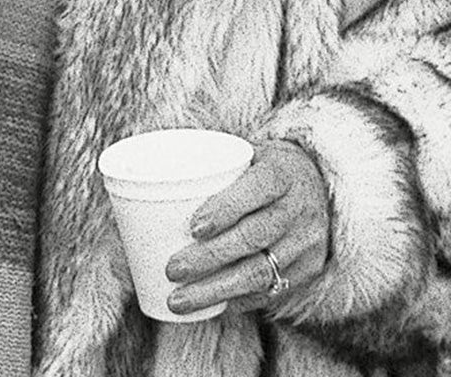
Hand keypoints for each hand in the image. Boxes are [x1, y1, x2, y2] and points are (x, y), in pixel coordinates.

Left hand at [165, 138, 329, 315]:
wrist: (319, 183)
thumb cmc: (259, 167)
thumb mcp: (242, 154)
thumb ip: (206, 168)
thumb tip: (141, 181)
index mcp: (281, 173)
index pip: (257, 189)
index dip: (226, 209)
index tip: (192, 227)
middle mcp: (299, 208)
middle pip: (254, 236)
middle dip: (209, 258)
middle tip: (171, 269)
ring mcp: (307, 241)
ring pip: (261, 271)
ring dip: (217, 290)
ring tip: (179, 299)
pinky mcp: (309, 267)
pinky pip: (273, 289)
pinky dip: (240, 300)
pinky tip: (213, 307)